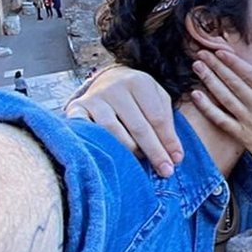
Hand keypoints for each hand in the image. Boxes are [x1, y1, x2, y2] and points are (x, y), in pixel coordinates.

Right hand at [66, 66, 181, 177]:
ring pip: (112, 131)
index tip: (175, 161)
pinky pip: (85, 130)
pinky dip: (94, 142)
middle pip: (137, 126)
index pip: (156, 117)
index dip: (167, 141)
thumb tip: (175, 157)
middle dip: (154, 151)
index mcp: (139, 82)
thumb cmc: (138, 96)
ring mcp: (94, 98)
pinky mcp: (76, 109)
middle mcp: (115, 88)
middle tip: (165, 171)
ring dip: (128, 150)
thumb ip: (167, 125)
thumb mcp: (157, 100)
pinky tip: (105, 154)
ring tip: (139, 162)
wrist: (107, 79)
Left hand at [190, 49, 251, 174]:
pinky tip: (196, 96)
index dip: (234, 62)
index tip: (221, 51)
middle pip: (234, 82)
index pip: (251, 75)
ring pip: (224, 97)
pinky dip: (207, 107)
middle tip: (202, 52)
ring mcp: (248, 121)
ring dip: (210, 80)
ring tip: (197, 67)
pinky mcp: (241, 134)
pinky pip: (220, 119)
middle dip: (217, 66)